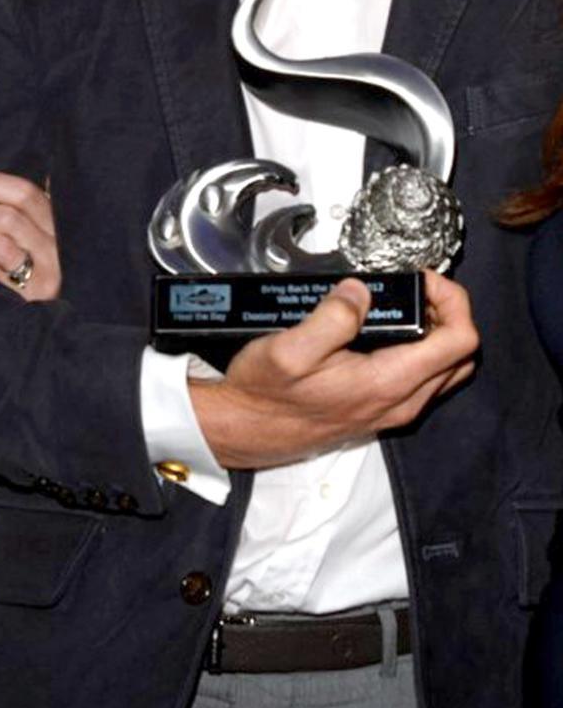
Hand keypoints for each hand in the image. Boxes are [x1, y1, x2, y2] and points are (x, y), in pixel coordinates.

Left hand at [0, 171, 59, 300]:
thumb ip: (14, 214)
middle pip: (9, 218)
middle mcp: (54, 247)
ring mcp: (46, 274)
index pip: (25, 194)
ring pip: (0, 244)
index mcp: (56, 223)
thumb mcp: (33, 237)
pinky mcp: (32, 299)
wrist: (48, 327)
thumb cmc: (31, 268)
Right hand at [191, 271, 478, 469]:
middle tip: (414, 287)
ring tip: (401, 301)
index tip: (420, 278)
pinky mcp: (382, 409)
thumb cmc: (265, 394)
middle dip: (448, 311)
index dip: (451, 299)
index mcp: (387, 383)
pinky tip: (385, 327)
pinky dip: (420, 347)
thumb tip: (362, 291)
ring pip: (446, 368)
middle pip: (461, 354)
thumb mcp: (290, 349)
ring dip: (436, 330)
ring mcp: (394, 409)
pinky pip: (424, 378)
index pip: (460, 341)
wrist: (246, 429)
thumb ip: (332, 317)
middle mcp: (400, 402)